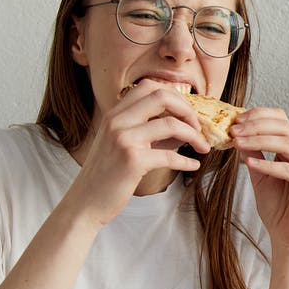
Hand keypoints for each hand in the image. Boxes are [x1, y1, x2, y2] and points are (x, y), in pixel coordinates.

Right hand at [67, 80, 210, 225]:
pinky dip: (187, 161)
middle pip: (162, 96)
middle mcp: (117, 121)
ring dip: (194, 135)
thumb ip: (152, 133)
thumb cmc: (107, 174)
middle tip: (198, 126)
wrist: (85, 202)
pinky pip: (170, 155)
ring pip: (171, 124)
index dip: (174, 96)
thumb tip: (186, 127)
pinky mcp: (132, 161)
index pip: (149, 87)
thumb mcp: (124, 145)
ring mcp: (124, 139)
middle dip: (187, 109)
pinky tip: (193, 165)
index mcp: (114, 114)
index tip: (187, 113)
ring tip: (202, 147)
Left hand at [230, 108, 288, 248]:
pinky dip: (269, 164)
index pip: (282, 120)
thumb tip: (237, 131)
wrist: (287, 236)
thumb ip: (253, 152)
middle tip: (234, 130)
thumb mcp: (258, 173)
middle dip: (256, 126)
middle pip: (285, 128)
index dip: (259, 116)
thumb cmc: (276, 207)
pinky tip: (250, 163)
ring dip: (260, 140)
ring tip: (238, 142)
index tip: (236, 121)